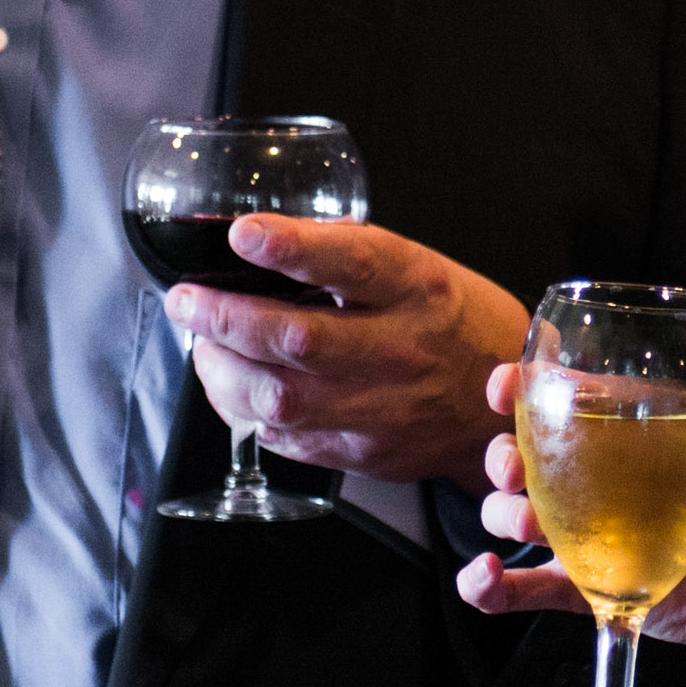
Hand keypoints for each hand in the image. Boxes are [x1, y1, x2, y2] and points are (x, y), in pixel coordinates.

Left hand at [162, 216, 529, 484]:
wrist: (498, 411)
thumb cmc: (452, 325)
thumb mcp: (419, 270)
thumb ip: (349, 257)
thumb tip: (260, 239)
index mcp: (419, 288)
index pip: (353, 263)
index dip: (292, 248)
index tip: (243, 235)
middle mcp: (402, 349)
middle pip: (298, 338)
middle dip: (225, 316)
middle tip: (187, 300)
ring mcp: (381, 409)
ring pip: (280, 396)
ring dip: (222, 369)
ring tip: (203, 342)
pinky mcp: (360, 452)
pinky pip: (284, 437)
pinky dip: (243, 408)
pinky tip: (229, 383)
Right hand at [456, 388, 685, 686]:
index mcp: (635, 435)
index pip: (566, 397)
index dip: (524, 385)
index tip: (506, 385)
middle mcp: (599, 479)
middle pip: (524, 455)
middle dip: (502, 456)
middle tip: (513, 468)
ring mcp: (588, 533)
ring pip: (515, 516)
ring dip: (502, 516)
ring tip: (527, 528)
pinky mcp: (587, 587)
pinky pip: (527, 589)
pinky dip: (491, 588)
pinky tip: (485, 580)